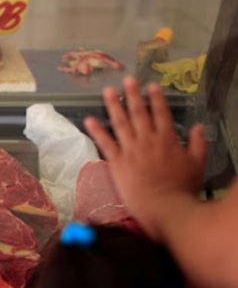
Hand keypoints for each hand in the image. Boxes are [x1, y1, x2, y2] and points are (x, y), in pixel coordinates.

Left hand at [84, 76, 206, 239]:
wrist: (164, 207)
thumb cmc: (182, 188)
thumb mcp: (197, 163)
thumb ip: (197, 143)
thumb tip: (198, 126)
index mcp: (167, 139)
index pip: (160, 113)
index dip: (155, 98)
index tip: (151, 85)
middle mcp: (147, 140)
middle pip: (138, 113)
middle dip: (132, 95)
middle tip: (127, 80)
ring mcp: (130, 150)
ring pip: (120, 123)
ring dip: (113, 106)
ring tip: (107, 91)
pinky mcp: (117, 163)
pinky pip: (105, 143)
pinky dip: (96, 131)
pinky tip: (88, 119)